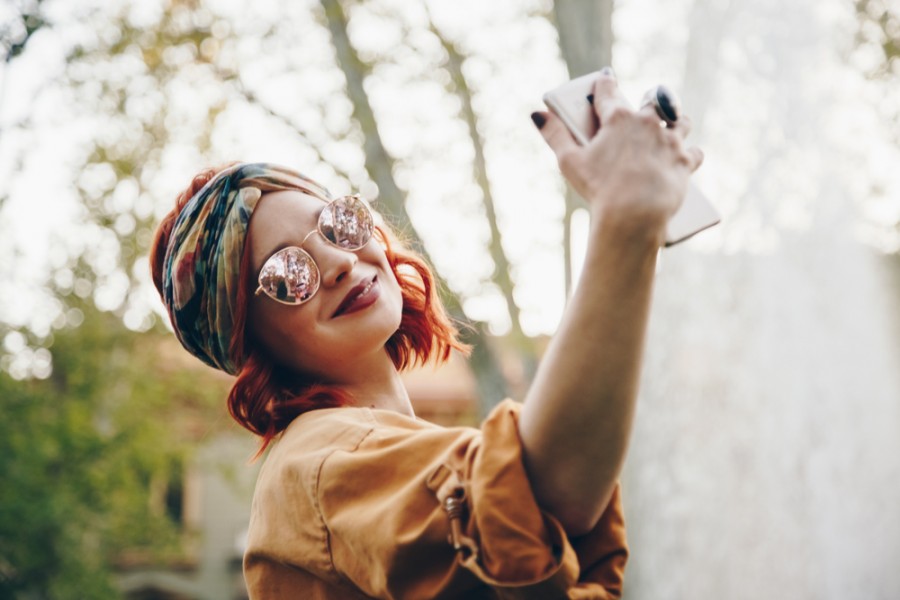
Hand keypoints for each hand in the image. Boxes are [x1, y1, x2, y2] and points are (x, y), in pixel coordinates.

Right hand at [534, 71, 703, 242]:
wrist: (634, 215)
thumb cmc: (599, 188)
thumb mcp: (569, 162)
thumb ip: (554, 135)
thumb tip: (537, 115)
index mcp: (618, 118)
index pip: (609, 90)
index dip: (604, 83)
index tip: (604, 78)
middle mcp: (648, 122)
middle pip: (653, 101)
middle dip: (649, 101)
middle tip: (644, 106)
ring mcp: (670, 141)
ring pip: (681, 120)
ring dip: (676, 121)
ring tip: (671, 125)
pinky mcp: (685, 162)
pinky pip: (695, 152)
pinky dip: (690, 154)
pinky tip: (687, 156)